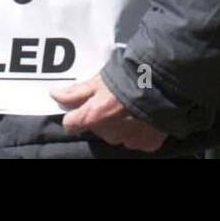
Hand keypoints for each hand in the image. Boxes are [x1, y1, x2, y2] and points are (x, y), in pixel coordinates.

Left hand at [52, 72, 166, 151]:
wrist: (164, 82)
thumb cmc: (128, 76)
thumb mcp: (99, 80)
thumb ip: (76, 92)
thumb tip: (55, 95)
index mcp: (93, 116)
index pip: (71, 125)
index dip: (74, 116)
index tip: (79, 110)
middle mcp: (109, 133)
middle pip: (97, 129)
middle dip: (101, 118)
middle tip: (113, 101)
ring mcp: (129, 141)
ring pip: (116, 135)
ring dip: (119, 125)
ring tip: (130, 107)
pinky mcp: (147, 144)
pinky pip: (136, 140)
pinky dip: (137, 131)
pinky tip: (143, 116)